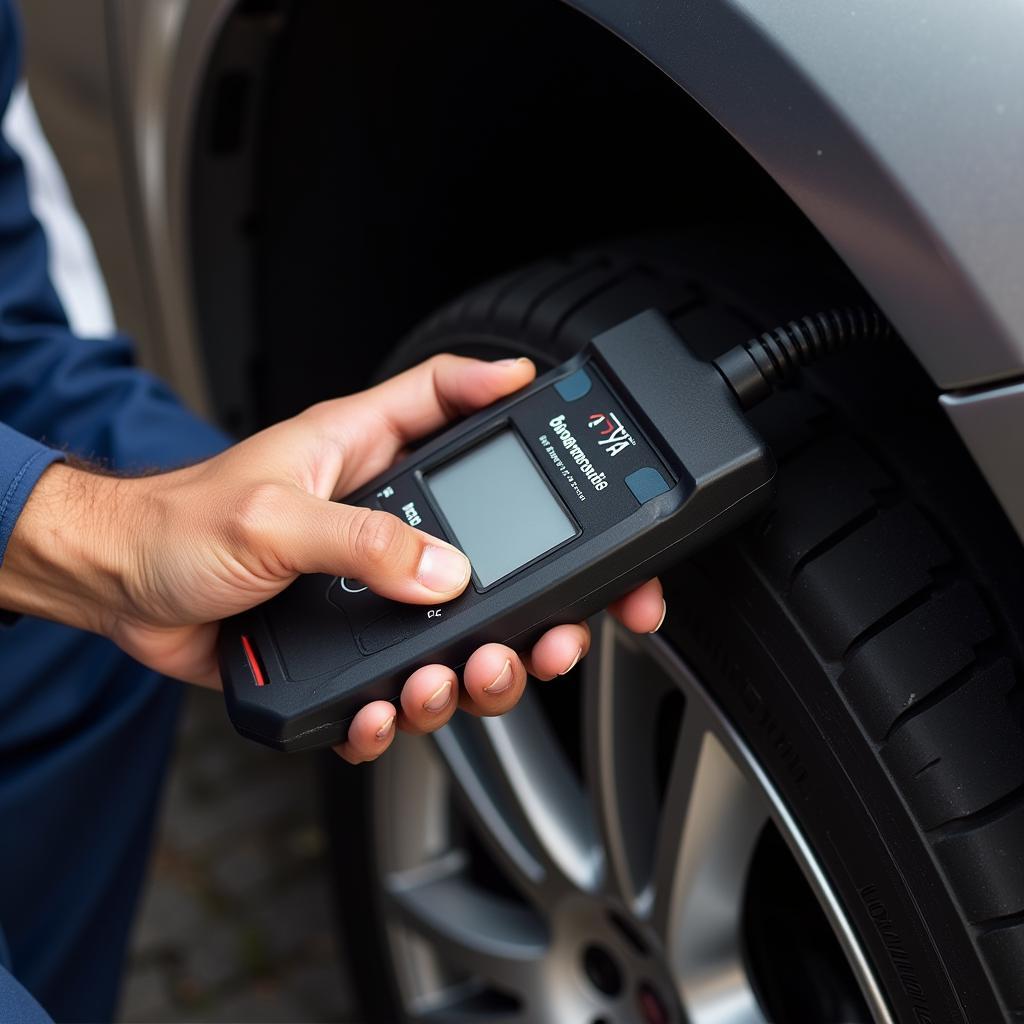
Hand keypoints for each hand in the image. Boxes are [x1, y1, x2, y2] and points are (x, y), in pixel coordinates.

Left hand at [3, 355, 664, 761]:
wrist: (118, 590)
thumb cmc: (176, 525)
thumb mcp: (271, 518)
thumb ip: (360, 542)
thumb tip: (447, 573)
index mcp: (368, 457)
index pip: (452, 403)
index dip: (508, 395)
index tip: (560, 405)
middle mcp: (383, 520)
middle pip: (492, 544)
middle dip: (538, 598)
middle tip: (555, 630)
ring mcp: (371, 586)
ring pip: (459, 629)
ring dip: (473, 668)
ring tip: (453, 681)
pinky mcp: (349, 642)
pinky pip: (400, 682)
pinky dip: (400, 710)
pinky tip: (383, 712)